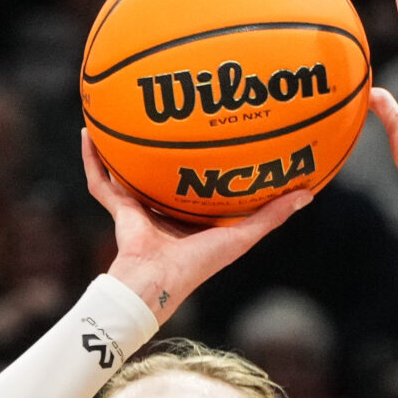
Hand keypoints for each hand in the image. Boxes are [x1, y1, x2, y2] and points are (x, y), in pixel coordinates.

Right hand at [82, 129, 308, 321]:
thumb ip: (271, 216)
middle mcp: (164, 211)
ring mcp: (138, 209)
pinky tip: (89, 133)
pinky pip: (100, 180)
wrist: (154, 283)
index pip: (200, 185)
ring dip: (122, 149)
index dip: (208, 163)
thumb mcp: (241, 237)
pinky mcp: (118, 209)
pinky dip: (92, 159)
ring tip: (119, 115)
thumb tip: (308, 193)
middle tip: (170, 114)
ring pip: (128, 172)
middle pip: (163, 173)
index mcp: (192, 219)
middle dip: (165, 149)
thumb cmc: (197, 267)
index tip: (218, 135)